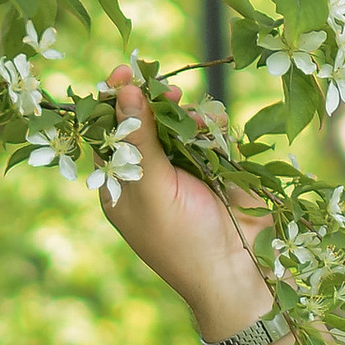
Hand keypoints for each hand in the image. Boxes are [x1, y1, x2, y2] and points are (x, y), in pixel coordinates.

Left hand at [98, 66, 273, 341]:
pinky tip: (214, 128)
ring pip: (177, 125)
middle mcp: (148, 176)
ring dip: (186, 114)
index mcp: (120, 186)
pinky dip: (210, 127)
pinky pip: (207, 135)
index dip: (112, 102)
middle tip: (167, 88)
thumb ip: (139, 139)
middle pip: (143, 122)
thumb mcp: (153, 188)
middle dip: (153, 102)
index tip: (122, 73)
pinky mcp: (215, 169)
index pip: (107, 134)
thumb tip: (124, 91)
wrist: (237, 271)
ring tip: (196, 119)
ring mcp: (183, 171)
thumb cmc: (184, 240)